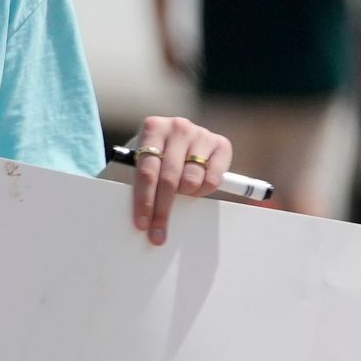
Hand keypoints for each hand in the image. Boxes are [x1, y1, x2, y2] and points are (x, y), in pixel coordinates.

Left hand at [122, 113, 232, 245]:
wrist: (174, 138)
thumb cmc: (153, 156)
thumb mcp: (139, 161)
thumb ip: (139, 181)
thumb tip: (141, 218)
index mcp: (152, 128)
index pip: (146, 172)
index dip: (144, 201)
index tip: (142, 224)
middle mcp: (178, 127)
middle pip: (169, 179)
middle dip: (162, 210)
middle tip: (157, 233)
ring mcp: (201, 134)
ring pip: (192, 180)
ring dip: (184, 196)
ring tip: (179, 196)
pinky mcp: (221, 144)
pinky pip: (213, 179)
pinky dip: (203, 191)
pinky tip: (195, 189)